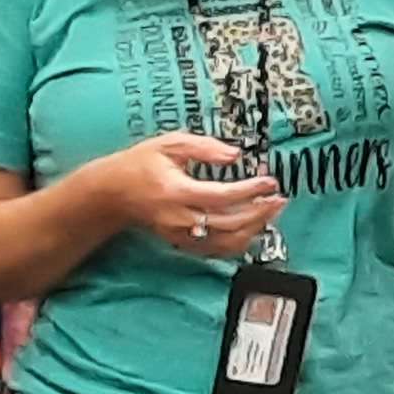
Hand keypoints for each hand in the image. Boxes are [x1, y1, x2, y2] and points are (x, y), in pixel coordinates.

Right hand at [91, 128, 289, 264]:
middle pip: (229, 223)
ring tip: (271, 211)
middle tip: (279, 198)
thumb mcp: (170, 144)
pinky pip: (217, 250)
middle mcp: (180, 219)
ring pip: (226, 241)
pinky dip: (240, 242)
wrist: (114, 193)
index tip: (270, 181)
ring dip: (254, 228)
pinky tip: (254, 228)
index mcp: (177, 192)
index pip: (222, 196)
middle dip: (259, 212)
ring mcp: (181, 235)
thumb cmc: (142, 164)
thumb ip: (204, 147)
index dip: (250, 190)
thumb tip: (235, 155)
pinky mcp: (183, 244)